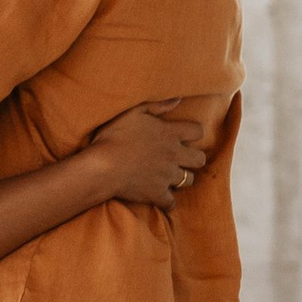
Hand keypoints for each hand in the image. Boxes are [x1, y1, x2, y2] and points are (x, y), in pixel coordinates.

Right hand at [82, 100, 211, 210]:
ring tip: (170, 176)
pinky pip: (171, 202)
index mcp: (169, 134)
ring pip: (189, 180)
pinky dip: (167, 201)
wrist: (102, 166)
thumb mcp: (133, 112)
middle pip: (200, 159)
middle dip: (193, 158)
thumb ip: (158, 105)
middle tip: (182, 158)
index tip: (185, 136)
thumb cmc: (114, 136)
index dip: (193, 133)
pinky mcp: (157, 194)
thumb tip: (178, 98)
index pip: (197, 131)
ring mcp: (167, 176)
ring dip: (181, 178)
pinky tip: (159, 196)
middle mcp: (173, 155)